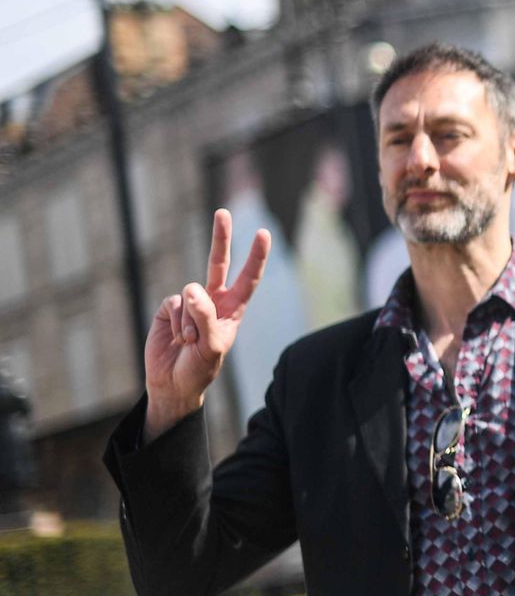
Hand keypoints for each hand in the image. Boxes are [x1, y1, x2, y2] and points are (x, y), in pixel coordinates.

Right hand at [143, 209, 269, 440]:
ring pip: (190, 295)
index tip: (264, 233)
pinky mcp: (168, 308)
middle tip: (222, 212)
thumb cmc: (200, 368)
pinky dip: (175, 323)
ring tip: (190, 341)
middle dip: (220, 238)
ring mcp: (189, 303)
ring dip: (190, 321)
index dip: (255, 256)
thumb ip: (205, 318)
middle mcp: (213, 301)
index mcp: (233, 309)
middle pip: (218, 263)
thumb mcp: (210, 346)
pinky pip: (173, 305)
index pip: (248, 278)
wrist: (173, 383)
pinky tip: (176, 338)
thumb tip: (192, 289)